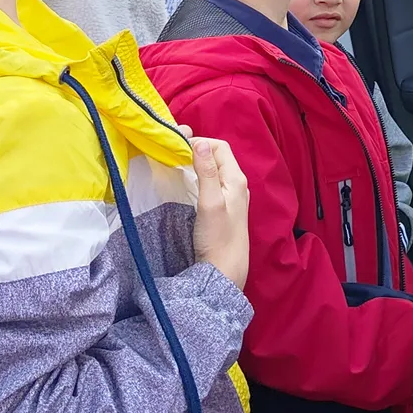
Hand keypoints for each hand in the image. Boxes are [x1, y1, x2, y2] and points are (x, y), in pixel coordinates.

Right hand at [191, 137, 250, 288]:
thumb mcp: (209, 202)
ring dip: (198, 164)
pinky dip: (200, 177)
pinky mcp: (224, 207)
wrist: (224, 269)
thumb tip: (200, 143)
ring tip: (178, 166)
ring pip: (215, 169)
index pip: (220, 147)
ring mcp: (232, 196)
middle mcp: (237, 184)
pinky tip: (188, 183)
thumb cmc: (217, 237)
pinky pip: (213, 182)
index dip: (200, 143)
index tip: (178, 149)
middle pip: (218, 156)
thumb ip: (207, 172)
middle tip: (175, 155)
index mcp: (236, 179)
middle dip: (198, 151)